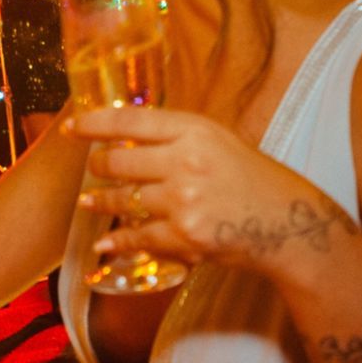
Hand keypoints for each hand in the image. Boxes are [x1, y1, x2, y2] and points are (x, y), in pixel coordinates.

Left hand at [68, 105, 354, 275]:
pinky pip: (138, 237)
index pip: (130, 121)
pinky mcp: (184, 237)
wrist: (289, 225)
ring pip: (123, 201)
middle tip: (93, 168)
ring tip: (89, 201)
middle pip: (119, 162)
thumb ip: (177, 139)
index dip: (94, 123)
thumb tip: (127, 139)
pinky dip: (118, 240)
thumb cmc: (254, 179)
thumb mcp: (219, 142)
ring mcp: (183, 201)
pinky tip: (106, 241)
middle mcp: (186, 161)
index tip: (72, 127)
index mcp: (195, 130)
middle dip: (99, 166)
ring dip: (101, 202)